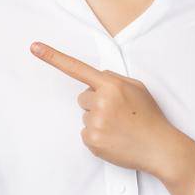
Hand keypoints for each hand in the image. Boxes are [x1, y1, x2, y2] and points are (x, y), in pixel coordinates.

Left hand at [30, 40, 185, 178]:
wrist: (159, 148)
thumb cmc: (150, 118)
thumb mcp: (138, 89)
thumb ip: (115, 79)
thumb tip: (96, 78)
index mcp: (112, 85)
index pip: (78, 68)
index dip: (53, 57)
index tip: (34, 47)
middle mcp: (101, 101)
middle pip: (83, 97)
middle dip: (97, 104)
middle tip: (118, 114)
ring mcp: (94, 122)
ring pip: (85, 116)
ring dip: (98, 120)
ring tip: (120, 128)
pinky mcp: (91, 140)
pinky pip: (85, 133)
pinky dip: (97, 136)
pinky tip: (114, 138)